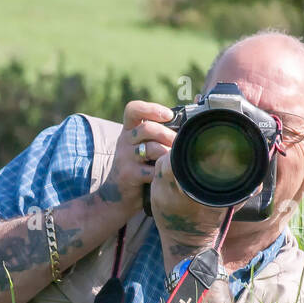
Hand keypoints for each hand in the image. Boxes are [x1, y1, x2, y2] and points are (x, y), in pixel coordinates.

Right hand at [98, 100, 176, 218]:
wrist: (117, 193)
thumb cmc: (137, 166)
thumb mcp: (140, 146)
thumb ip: (155, 135)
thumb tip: (186, 124)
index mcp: (128, 130)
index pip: (133, 109)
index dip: (151, 109)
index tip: (169, 115)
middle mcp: (124, 141)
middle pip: (147, 128)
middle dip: (167, 134)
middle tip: (178, 143)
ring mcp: (125, 158)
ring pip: (151, 148)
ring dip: (168, 153)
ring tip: (174, 159)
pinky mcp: (128, 174)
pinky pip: (151, 170)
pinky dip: (162, 171)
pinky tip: (167, 174)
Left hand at [149, 152, 229, 270]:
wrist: (187, 247)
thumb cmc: (208, 227)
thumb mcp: (225, 208)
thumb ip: (240, 193)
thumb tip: (258, 181)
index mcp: (178, 190)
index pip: (173, 158)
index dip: (184, 149)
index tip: (197, 148)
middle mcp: (162, 190)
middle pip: (164, 159)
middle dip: (177, 153)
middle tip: (191, 150)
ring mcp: (155, 194)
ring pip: (159, 167)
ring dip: (170, 160)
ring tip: (185, 158)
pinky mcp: (152, 197)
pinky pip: (157, 176)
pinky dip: (167, 170)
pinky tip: (178, 169)